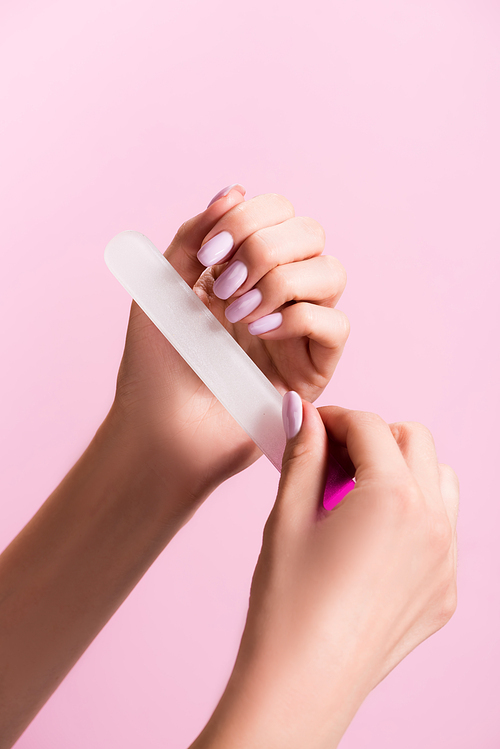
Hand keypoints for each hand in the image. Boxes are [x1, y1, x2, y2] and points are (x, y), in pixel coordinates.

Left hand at [110, 187, 348, 505]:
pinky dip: (298, 319)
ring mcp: (299, 330)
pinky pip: (336, 325)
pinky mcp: (314, 369)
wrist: (160, 429)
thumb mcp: (163, 284)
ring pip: (331, 273)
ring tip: (237, 313)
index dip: (250, 217)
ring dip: (282, 281)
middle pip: (311, 233)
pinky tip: (258, 333)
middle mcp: (278, 292)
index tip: (209, 252)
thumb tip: (234, 189)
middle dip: (265, 247)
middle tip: (223, 284)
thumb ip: (195, 233)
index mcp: (245, 268)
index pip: (278, 213)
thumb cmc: (157, 362)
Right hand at [193, 399, 458, 748]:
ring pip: (439, 482)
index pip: (370, 427)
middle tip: (332, 457)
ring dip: (403, 471)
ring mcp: (446, 561)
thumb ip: (303, 454)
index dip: (335, 417)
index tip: (312, 426)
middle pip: (415, 441)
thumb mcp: (287, 517)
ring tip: (358, 494)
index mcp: (393, 498)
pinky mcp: (444, 592)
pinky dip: (413, 516)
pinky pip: (442, 531)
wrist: (303, 684)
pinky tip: (371, 540)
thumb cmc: (288, 603)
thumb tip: (303, 413)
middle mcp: (433, 524)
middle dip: (373, 437)